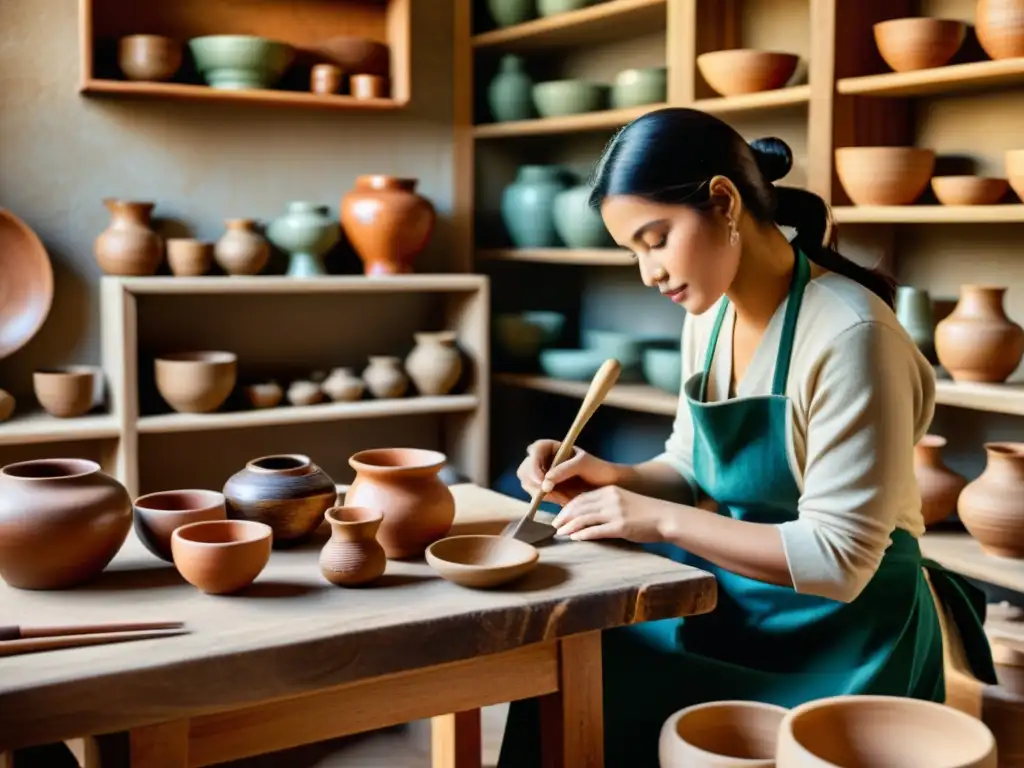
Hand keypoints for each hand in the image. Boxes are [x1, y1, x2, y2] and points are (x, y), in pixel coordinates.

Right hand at [517, 440, 623, 505]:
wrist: (607, 485)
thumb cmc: (598, 469)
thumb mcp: (582, 465)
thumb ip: (564, 470)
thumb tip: (545, 482)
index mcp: (552, 447)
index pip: (534, 450)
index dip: (533, 464)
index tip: (542, 480)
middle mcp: (544, 460)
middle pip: (525, 468)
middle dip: (534, 481)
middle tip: (548, 491)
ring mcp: (543, 475)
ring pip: (527, 484)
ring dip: (541, 492)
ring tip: (563, 496)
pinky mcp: (546, 489)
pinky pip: (536, 495)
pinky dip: (547, 499)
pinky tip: (562, 499)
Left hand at [551, 485, 668, 543]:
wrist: (666, 518)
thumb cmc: (645, 513)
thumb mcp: (623, 502)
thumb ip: (606, 506)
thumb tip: (586, 517)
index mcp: (609, 490)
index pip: (581, 498)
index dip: (567, 508)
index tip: (558, 517)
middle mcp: (610, 498)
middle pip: (579, 506)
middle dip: (564, 517)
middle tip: (554, 526)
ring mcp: (615, 512)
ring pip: (584, 517)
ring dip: (569, 526)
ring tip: (560, 533)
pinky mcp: (621, 526)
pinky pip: (597, 530)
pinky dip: (583, 534)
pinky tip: (575, 538)